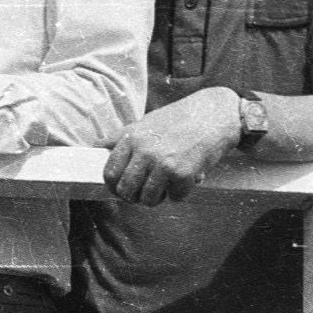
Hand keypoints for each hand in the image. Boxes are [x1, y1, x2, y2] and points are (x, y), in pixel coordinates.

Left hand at [106, 87, 243, 205]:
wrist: (216, 113)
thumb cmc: (179, 118)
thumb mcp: (145, 122)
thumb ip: (122, 137)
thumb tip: (97, 147)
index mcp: (132, 138)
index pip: (109, 172)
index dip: (113, 185)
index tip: (120, 188)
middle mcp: (145, 151)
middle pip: (125, 190)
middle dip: (132, 197)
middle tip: (141, 194)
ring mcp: (163, 163)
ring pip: (147, 199)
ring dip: (155, 199)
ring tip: (163, 188)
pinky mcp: (182, 174)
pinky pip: (174, 198)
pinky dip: (179, 193)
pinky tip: (184, 180)